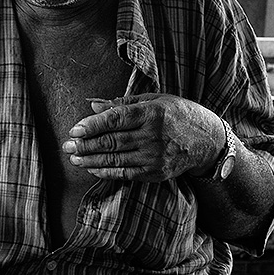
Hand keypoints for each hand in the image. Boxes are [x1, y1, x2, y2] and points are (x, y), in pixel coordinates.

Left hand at [62, 94, 225, 181]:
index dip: (93, 125)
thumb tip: (94, 105)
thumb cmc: (178, 114)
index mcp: (152, 113)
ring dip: (90, 160)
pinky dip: (105, 171)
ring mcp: (155, 157)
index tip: (75, 129)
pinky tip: (91, 167)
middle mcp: (153, 136)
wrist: (208, 141)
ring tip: (73, 157)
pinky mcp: (156, 173)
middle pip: (112, 142)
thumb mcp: (156, 100)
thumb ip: (124, 104)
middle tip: (66, 145)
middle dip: (85, 145)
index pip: (116, 119)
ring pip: (115, 160)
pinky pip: (125, 174)